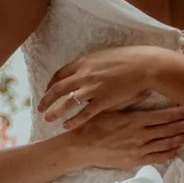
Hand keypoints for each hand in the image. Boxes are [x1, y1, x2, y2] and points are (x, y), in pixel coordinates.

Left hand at [42, 44, 158, 127]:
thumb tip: (87, 68)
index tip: (47, 90)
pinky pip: (84, 113)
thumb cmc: (129, 58)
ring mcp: (92, 89)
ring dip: (55, 111)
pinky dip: (73, 121)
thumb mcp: (105, 55)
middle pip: (58, 88)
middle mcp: (84, 75)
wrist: (144, 66)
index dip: (51, 83)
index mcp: (84, 62)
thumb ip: (92, 64)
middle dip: (46, 99)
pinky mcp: (103, 101)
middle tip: (39, 108)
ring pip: (67, 102)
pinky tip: (66, 126)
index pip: (60, 74)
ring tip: (48, 119)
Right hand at [64, 102, 183, 173]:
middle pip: (171, 130)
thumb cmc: (93, 124)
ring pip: (167, 144)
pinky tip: (180, 149)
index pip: (165, 116)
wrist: (80, 147)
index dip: (181, 113)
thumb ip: (130, 99)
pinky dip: (170, 153)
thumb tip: (147, 89)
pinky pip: (157, 158)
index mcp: (136, 120)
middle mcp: (141, 135)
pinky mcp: (135, 161)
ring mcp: (139, 150)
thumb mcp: (110, 107)